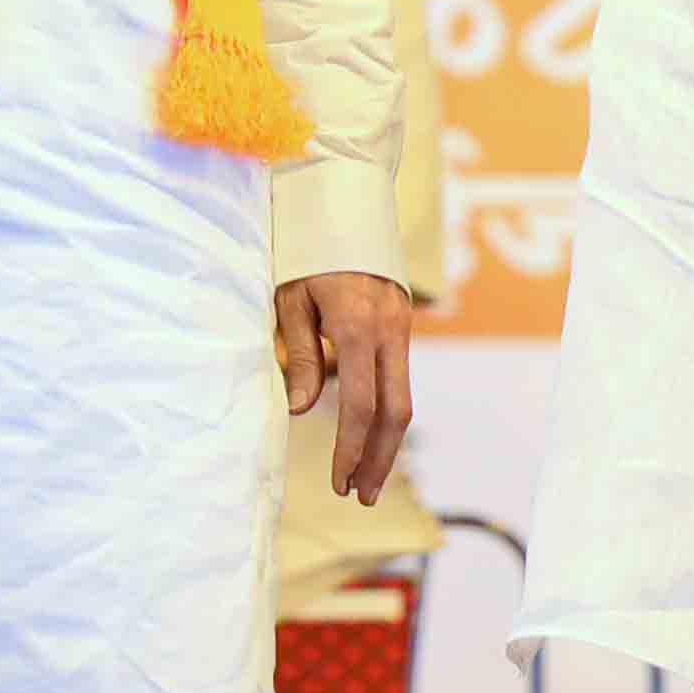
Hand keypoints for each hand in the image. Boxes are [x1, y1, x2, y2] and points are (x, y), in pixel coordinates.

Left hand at [275, 269, 416, 504]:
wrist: (345, 195)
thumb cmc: (306, 246)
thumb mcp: (290, 298)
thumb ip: (301, 355)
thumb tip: (306, 409)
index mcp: (358, 327)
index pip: (362, 407)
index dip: (351, 450)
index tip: (338, 483)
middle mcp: (389, 330)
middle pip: (396, 412)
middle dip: (380, 459)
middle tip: (361, 497)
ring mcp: (401, 326)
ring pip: (404, 397)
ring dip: (387, 441)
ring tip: (367, 479)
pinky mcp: (401, 322)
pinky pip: (399, 375)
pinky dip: (387, 411)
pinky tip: (370, 435)